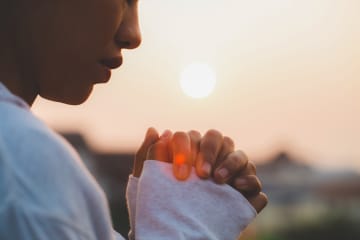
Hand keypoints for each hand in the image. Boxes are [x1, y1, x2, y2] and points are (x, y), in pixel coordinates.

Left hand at [133, 128, 267, 212]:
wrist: (177, 232)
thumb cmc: (162, 204)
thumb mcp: (149, 183)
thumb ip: (148, 156)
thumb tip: (155, 130)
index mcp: (189, 151)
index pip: (190, 137)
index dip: (186, 150)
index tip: (180, 174)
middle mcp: (211, 157)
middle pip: (216, 138)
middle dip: (209, 152)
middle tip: (201, 174)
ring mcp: (230, 172)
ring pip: (238, 154)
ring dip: (230, 163)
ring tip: (218, 181)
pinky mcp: (245, 191)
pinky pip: (254, 179)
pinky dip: (249, 180)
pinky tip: (238, 187)